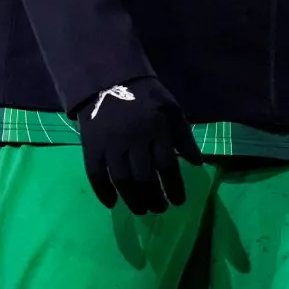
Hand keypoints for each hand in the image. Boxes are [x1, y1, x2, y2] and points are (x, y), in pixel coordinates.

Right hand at [75, 77, 202, 213]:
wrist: (109, 78)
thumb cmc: (145, 96)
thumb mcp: (171, 108)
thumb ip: (184, 136)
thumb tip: (197, 164)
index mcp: (156, 128)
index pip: (167, 166)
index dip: (174, 187)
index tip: (178, 202)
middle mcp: (134, 138)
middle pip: (145, 178)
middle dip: (155, 198)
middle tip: (160, 209)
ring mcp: (111, 143)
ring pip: (122, 180)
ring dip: (133, 200)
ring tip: (142, 210)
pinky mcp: (92, 146)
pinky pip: (96, 174)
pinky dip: (103, 192)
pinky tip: (112, 203)